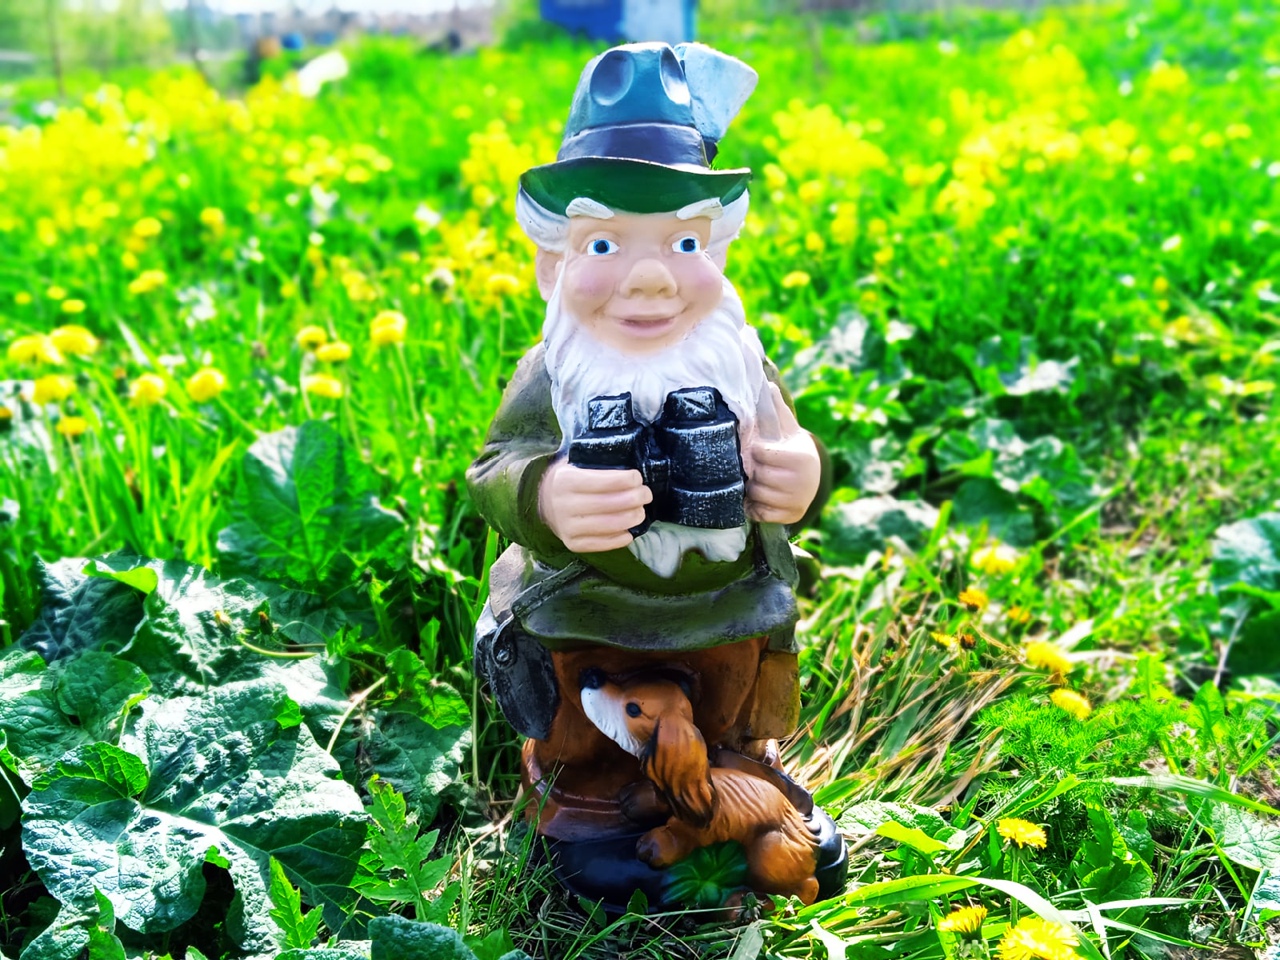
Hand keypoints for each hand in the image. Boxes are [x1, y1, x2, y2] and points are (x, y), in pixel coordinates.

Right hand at [539, 460, 652, 552]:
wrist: (544, 502)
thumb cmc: (570, 479)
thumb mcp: (576, 464)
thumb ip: (599, 463)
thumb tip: (633, 466)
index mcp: (565, 480)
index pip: (602, 481)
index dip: (626, 480)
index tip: (638, 478)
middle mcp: (564, 505)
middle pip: (609, 504)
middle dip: (634, 499)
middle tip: (646, 494)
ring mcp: (567, 527)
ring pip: (608, 525)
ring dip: (632, 518)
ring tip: (641, 512)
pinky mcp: (573, 544)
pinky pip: (603, 544)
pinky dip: (621, 538)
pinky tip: (630, 531)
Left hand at [746, 383, 820, 524]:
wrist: (811, 475)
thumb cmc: (792, 448)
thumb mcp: (787, 428)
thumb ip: (776, 408)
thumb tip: (767, 384)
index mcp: (800, 458)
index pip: (763, 454)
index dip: (757, 451)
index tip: (759, 449)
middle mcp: (802, 482)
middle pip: (758, 477)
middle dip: (754, 470)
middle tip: (757, 466)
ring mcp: (796, 502)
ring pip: (756, 495)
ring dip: (752, 488)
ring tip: (757, 480)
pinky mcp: (789, 516)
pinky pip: (759, 513)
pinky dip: (754, 506)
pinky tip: (758, 496)